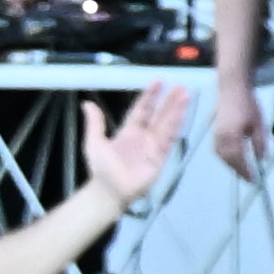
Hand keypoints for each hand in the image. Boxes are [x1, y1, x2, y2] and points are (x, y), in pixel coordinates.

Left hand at [84, 77, 188, 210]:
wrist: (110, 190)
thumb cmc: (102, 168)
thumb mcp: (94, 143)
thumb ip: (95, 123)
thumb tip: (86, 103)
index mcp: (129, 131)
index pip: (142, 110)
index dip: (150, 96)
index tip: (158, 82)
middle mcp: (144, 136)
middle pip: (159, 115)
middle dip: (169, 101)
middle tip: (180, 87)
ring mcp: (154, 146)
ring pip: (167, 124)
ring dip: (176, 111)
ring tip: (186, 96)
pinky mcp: (160, 157)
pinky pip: (169, 139)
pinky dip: (176, 127)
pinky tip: (182, 116)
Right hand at [209, 83, 264, 182]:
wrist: (232, 89)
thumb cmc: (248, 104)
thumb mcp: (259, 123)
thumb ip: (260, 142)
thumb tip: (262, 158)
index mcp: (231, 135)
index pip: (238, 158)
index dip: (245, 170)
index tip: (254, 180)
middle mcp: (220, 137)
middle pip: (228, 159)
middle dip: (238, 170)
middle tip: (250, 178)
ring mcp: (215, 135)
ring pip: (221, 156)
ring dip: (231, 165)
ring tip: (243, 171)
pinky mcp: (214, 132)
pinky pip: (218, 150)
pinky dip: (226, 158)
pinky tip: (234, 160)